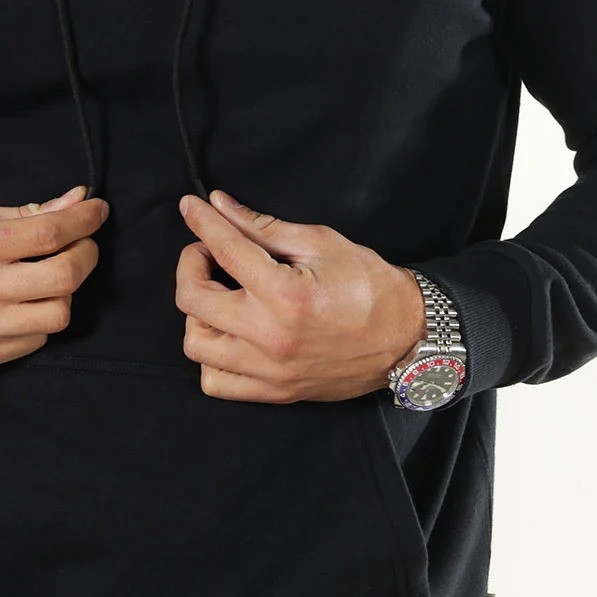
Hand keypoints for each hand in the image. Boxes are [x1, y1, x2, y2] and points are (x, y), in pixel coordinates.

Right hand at [0, 185, 108, 368]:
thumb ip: (28, 213)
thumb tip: (78, 199)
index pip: (48, 234)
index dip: (83, 220)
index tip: (97, 211)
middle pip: (63, 277)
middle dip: (86, 255)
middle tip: (81, 245)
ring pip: (57, 316)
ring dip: (65, 292)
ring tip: (50, 278)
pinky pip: (36, 341)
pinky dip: (42, 320)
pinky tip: (27, 304)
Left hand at [175, 190, 425, 402]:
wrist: (406, 336)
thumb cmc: (368, 284)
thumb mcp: (320, 242)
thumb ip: (263, 226)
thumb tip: (221, 205)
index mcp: (285, 293)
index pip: (225, 249)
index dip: (202, 222)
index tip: (190, 206)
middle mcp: (270, 335)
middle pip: (193, 299)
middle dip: (191, 264)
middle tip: (208, 251)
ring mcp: (269, 369)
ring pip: (196, 343)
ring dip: (197, 312)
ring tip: (219, 295)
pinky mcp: (274, 391)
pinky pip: (216, 381)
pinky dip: (211, 356)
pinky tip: (228, 333)